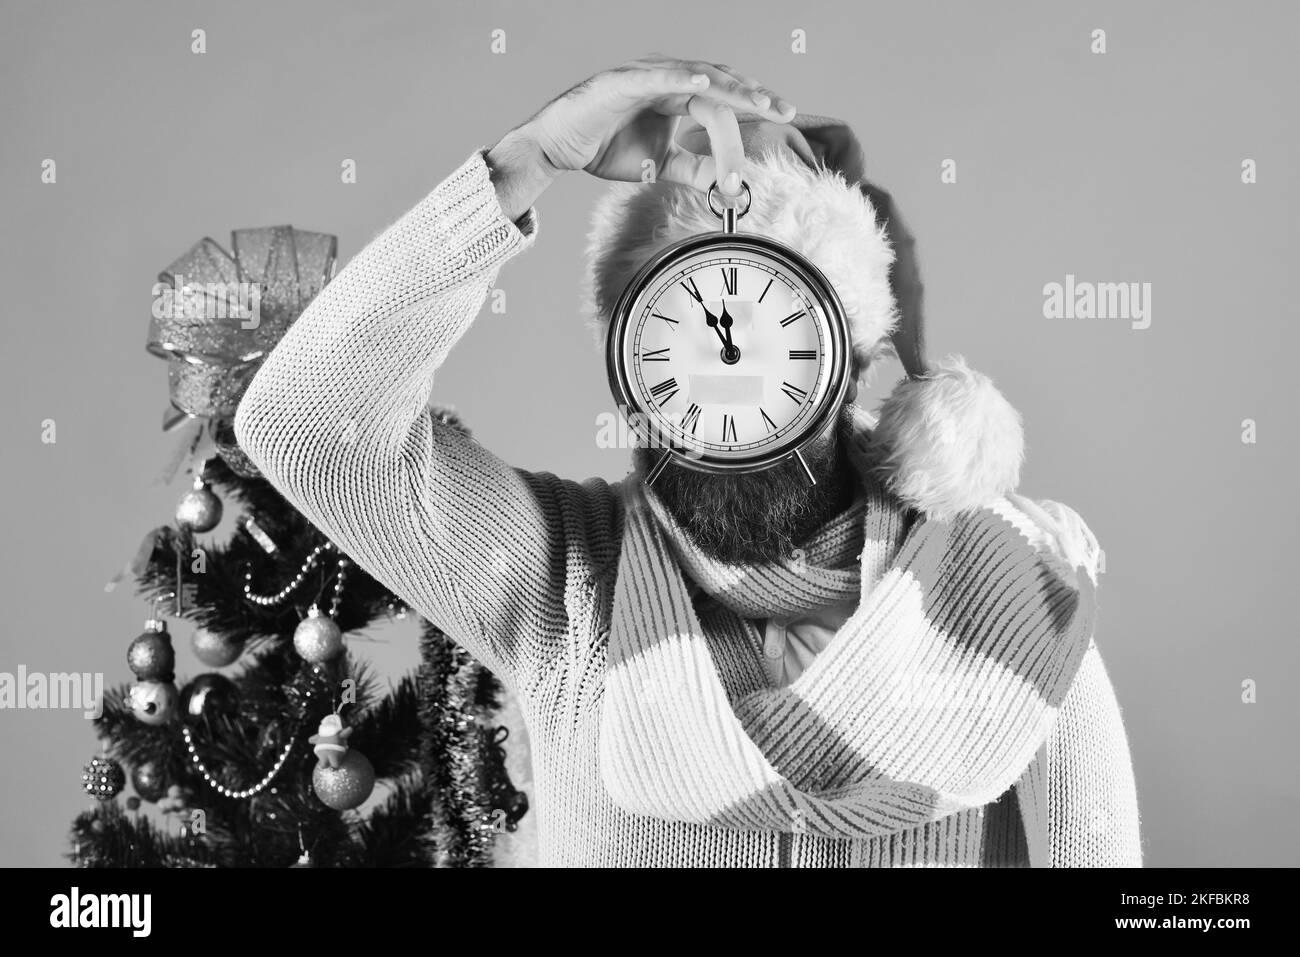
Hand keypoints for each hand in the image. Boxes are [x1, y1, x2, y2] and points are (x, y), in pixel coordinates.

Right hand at [487, 54, 795, 219]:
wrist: (558, 148)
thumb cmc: (603, 147)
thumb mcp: (659, 164)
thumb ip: (692, 168)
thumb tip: (725, 184)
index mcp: (674, 94)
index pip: (723, 100)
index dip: (753, 110)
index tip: (781, 123)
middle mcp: (664, 80)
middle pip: (719, 84)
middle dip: (754, 96)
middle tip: (784, 111)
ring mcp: (644, 77)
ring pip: (697, 77)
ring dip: (730, 88)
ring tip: (758, 102)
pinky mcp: (621, 82)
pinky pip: (657, 77)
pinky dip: (682, 77)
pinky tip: (706, 83)